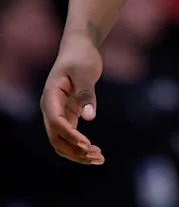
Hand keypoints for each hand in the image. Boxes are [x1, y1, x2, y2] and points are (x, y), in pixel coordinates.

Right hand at [41, 31, 104, 164]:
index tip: (87, 143)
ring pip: (62, 142)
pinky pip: (70, 136)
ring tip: (99, 158)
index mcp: (50, 97)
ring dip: (78, 153)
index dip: (70, 135)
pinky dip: (81, 146)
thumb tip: (89, 117)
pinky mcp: (68, 114)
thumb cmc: (81, 57)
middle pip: (56, 138)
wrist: (79, 48)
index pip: (56, 122)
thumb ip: (86, 94)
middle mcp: (50, 108)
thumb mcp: (85, 72)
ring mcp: (58, 113)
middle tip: (97, 155)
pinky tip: (96, 152)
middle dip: (75, 150)